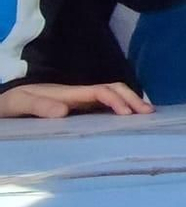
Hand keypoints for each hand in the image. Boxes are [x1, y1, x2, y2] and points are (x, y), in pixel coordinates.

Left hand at [0, 83, 153, 118]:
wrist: (7, 101)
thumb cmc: (13, 103)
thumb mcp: (20, 104)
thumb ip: (39, 106)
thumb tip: (64, 113)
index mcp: (69, 94)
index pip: (100, 92)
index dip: (116, 101)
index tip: (127, 115)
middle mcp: (79, 95)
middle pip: (113, 88)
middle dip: (132, 98)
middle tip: (149, 113)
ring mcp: (80, 100)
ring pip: (112, 94)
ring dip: (130, 101)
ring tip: (146, 114)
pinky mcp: (79, 108)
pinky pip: (105, 105)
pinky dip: (121, 107)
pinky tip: (128, 118)